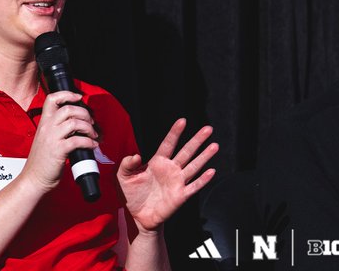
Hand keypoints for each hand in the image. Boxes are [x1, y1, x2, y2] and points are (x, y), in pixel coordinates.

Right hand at [21, 90, 97, 193]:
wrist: (33, 178)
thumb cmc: (41, 161)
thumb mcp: (44, 139)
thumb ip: (56, 129)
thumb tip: (75, 124)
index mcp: (43, 122)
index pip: (52, 99)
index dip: (67, 94)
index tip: (78, 97)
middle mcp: (47, 127)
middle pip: (68, 108)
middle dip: (84, 113)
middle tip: (91, 121)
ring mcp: (52, 138)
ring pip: (74, 122)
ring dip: (88, 127)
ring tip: (93, 134)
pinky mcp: (58, 150)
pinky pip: (77, 140)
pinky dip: (89, 142)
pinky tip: (92, 145)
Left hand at [117, 118, 216, 232]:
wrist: (137, 217)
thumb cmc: (131, 194)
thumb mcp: (123, 176)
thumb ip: (128, 163)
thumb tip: (137, 155)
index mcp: (157, 162)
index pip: (168, 143)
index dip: (175, 132)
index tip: (183, 121)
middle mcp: (170, 169)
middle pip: (186, 151)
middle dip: (197, 140)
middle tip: (208, 129)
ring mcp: (177, 182)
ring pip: (194, 166)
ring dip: (204, 156)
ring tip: (214, 146)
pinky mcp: (180, 196)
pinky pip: (194, 186)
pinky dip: (203, 179)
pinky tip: (212, 171)